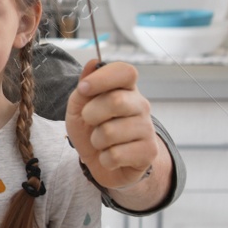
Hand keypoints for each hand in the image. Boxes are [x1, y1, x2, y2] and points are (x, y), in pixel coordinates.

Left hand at [65, 59, 158, 188]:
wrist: (105, 164)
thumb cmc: (91, 130)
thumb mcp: (78, 108)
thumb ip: (83, 88)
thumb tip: (93, 63)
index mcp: (125, 89)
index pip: (125, 72)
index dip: (103, 78)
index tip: (83, 89)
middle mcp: (140, 105)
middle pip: (116, 101)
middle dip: (91, 114)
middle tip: (89, 122)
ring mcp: (147, 128)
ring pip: (111, 132)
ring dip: (96, 140)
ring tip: (101, 142)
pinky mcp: (149, 151)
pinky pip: (116, 155)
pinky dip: (104, 159)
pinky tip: (110, 157)